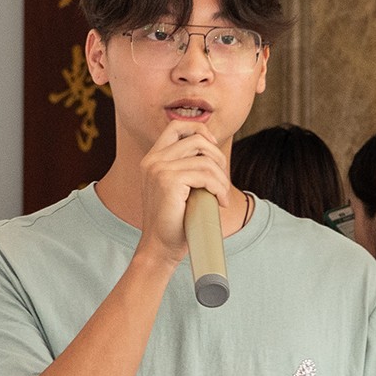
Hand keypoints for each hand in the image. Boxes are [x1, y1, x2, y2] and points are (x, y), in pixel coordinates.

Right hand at [136, 122, 230, 264]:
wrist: (160, 248)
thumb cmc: (173, 223)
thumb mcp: (178, 189)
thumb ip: (186, 168)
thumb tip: (214, 152)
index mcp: (152, 159)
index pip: (177, 126)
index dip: (200, 130)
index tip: (213, 149)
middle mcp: (153, 160)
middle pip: (197, 139)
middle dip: (218, 158)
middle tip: (222, 181)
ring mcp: (159, 169)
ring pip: (205, 160)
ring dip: (221, 178)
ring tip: (222, 196)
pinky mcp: (169, 181)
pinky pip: (206, 176)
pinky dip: (219, 188)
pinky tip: (221, 202)